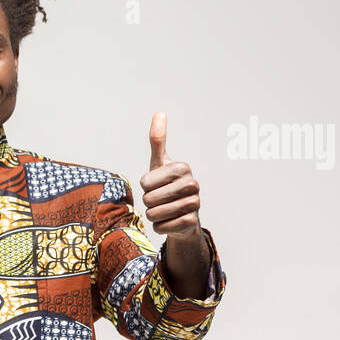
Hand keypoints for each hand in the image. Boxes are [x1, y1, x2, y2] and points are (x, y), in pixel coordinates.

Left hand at [139, 111, 201, 240]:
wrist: (182, 215)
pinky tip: (169, 222)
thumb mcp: (159, 163)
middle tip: (159, 200)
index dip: (145, 186)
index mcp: (182, 168)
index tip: (156, 184)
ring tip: (163, 210)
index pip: (145, 181)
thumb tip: (159, 113)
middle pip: (148, 198)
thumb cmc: (167, 186)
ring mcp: (194, 203)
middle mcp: (192, 184)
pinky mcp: (191, 222)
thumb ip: (158, 140)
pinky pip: (161, 227)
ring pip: (154, 213)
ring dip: (153, 215)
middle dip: (148, 202)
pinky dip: (160, 227)